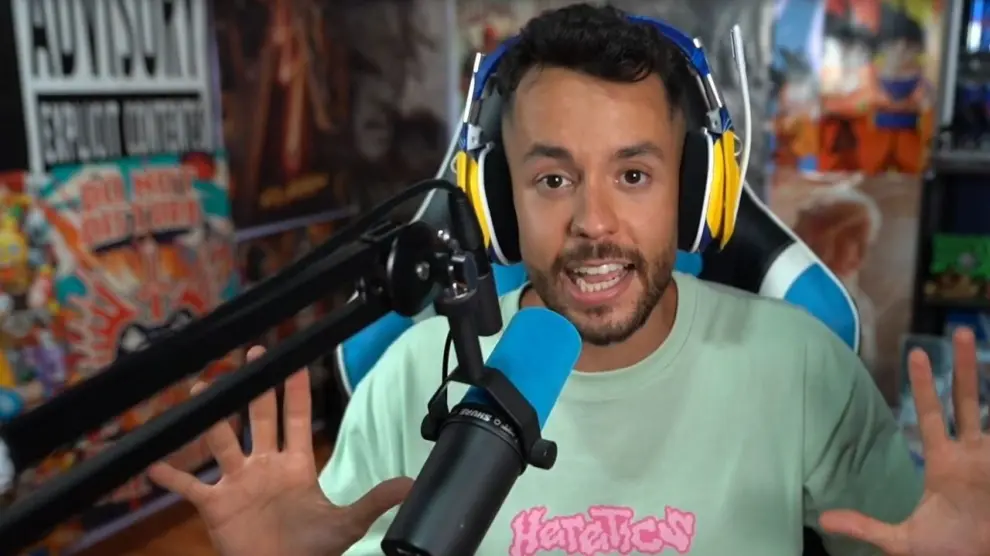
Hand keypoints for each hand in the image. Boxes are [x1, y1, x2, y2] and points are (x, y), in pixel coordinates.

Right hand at [148, 346, 411, 555]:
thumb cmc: (311, 550)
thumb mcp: (345, 524)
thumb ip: (374, 501)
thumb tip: (411, 483)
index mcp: (294, 464)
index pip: (295, 417)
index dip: (294, 389)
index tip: (292, 358)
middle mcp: (263, 465)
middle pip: (256, 418)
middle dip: (252, 388)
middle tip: (249, 355)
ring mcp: (236, 482)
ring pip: (219, 440)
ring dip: (208, 417)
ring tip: (198, 390)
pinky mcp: (214, 505)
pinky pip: (188, 486)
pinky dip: (170, 475)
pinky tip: (151, 462)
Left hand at [819, 327, 989, 555]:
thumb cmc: (948, 552)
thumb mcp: (903, 540)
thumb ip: (866, 526)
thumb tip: (824, 520)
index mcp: (944, 462)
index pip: (932, 414)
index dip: (924, 385)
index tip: (917, 354)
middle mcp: (972, 453)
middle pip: (969, 400)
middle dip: (965, 367)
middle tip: (961, 330)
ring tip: (981, 338)